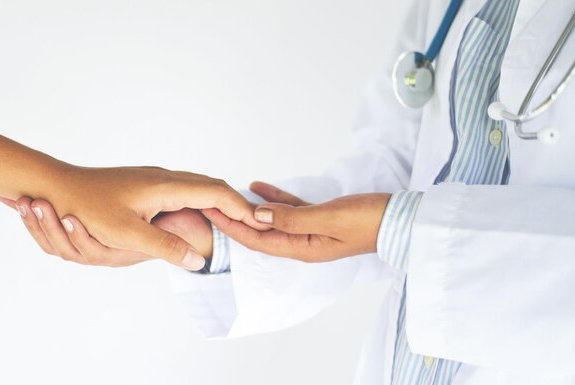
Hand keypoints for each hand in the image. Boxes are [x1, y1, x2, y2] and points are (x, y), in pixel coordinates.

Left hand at [0, 166, 258, 269]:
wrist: (56, 185)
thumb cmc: (86, 206)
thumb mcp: (127, 233)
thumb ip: (164, 247)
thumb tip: (196, 261)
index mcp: (166, 186)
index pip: (216, 192)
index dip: (240, 208)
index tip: (259, 223)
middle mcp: (164, 178)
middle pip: (212, 186)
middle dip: (235, 203)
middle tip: (253, 221)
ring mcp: (155, 179)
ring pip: (198, 185)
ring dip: (219, 200)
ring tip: (234, 216)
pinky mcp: (146, 185)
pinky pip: (185, 189)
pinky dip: (202, 199)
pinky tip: (199, 210)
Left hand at [202, 182, 390, 261]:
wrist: (400, 219)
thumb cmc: (367, 221)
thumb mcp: (328, 219)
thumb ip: (291, 219)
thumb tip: (257, 215)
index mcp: (302, 248)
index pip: (257, 239)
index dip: (232, 226)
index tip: (210, 212)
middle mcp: (302, 243)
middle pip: (260, 231)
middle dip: (234, 219)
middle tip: (209, 204)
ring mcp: (311, 231)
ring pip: (272, 219)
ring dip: (250, 209)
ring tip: (227, 195)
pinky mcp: (321, 217)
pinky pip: (290, 209)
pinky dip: (273, 199)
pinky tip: (258, 187)